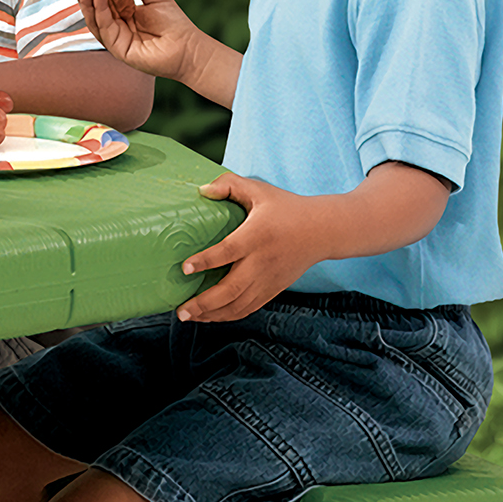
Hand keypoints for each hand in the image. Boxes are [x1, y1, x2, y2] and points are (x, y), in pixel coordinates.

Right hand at [77, 0, 218, 91]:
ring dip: (88, 1)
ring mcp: (116, 37)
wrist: (187, 48)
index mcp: (124, 12)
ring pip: (95, 19)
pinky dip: (100, 11)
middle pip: (94, 8)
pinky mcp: (117, 48)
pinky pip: (105, 28)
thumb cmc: (175, 25)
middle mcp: (117, 25)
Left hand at [174, 172, 315, 322]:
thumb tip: (201, 189)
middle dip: (203, 303)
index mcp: (256, 236)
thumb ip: (229, 184)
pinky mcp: (274, 289)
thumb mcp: (259, 190)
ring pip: (239, 305)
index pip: (228, 251)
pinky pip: (249, 308)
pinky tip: (211, 316)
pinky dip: (228, 315)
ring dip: (212, 314)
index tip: (185, 267)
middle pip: (231, 289)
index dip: (206, 261)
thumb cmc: (287, 208)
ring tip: (188, 315)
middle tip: (180, 310)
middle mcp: (262, 261)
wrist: (322, 230)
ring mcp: (269, 279)